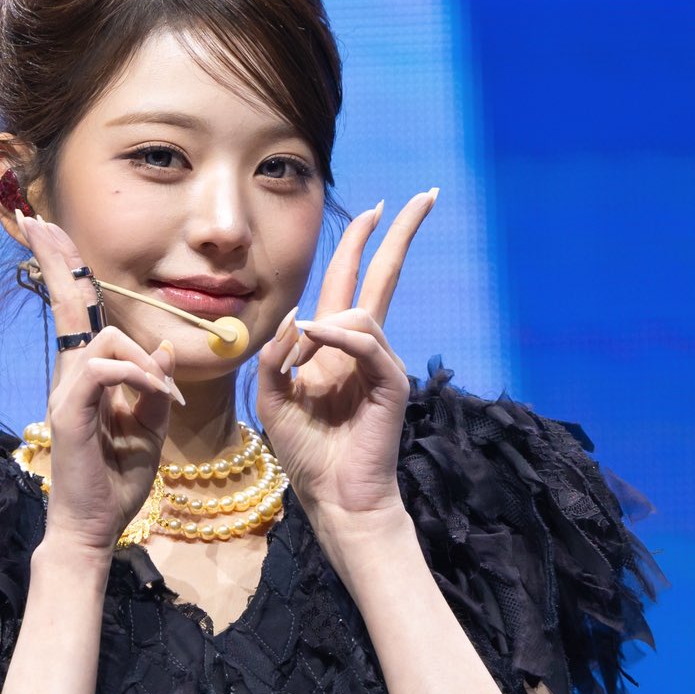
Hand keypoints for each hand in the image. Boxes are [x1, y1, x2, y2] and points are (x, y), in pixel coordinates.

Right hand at [15, 210, 183, 557]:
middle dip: (57, 259)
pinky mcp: (70, 412)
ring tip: (164, 399)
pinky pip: (107, 370)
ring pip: (107, 338)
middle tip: (36, 219)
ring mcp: (66, 391)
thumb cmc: (117, 481)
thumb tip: (166, 350)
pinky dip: (139, 378)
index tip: (47, 230)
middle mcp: (70, 375)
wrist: (95, 526)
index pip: (76, 312)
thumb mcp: (149, 429)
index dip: (65, 270)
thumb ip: (154, 389)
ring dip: (146, 362)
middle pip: (66, 304)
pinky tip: (157, 401)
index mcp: (87, 375)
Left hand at [256, 189, 437, 527]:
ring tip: (303, 373)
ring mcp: (381, 364)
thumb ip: (277, 354)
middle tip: (421, 196)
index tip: (377, 211)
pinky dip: (339, 336)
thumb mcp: (272, 396)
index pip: (351, 282)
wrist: (334, 497)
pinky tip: (315, 337)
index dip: (362, 245)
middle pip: (384, 277)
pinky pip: (368, 342)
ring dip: (328, 325)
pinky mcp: (391, 383)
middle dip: (399, 234)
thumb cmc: (305, 453)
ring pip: (363, 311)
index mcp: (334, 348)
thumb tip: (300, 316)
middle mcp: (362, 349)